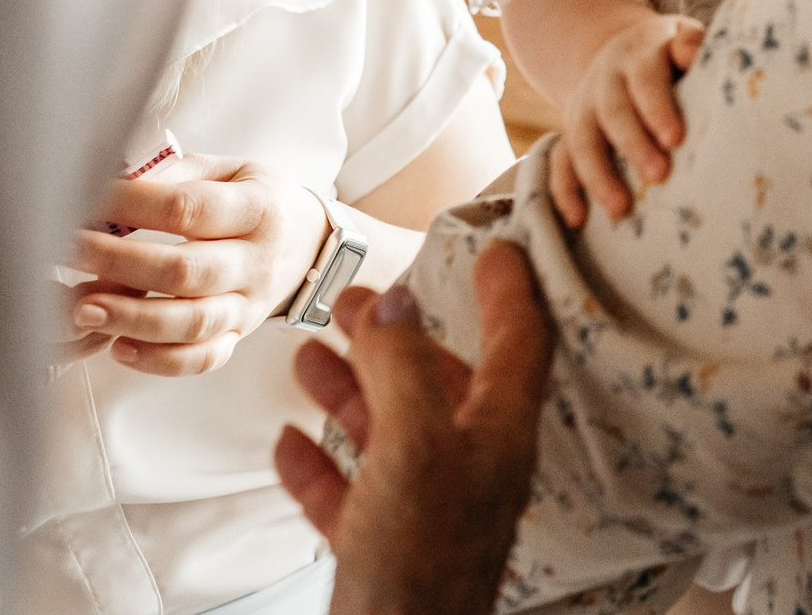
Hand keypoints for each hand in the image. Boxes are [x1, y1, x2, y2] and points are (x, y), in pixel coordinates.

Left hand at [70, 154, 331, 375]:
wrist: (309, 244)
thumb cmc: (256, 200)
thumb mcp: (227, 169)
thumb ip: (174, 174)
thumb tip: (115, 183)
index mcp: (258, 208)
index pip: (189, 209)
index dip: (133, 206)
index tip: (89, 201)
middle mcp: (257, 261)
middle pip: (186, 270)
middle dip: (120, 262)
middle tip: (69, 250)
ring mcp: (249, 304)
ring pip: (193, 322)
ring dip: (132, 317)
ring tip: (84, 308)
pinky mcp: (238, 336)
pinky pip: (202, 358)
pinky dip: (159, 360)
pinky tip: (119, 346)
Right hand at [274, 245, 551, 614]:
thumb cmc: (418, 566)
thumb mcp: (414, 449)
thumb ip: (404, 372)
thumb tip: (396, 307)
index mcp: (498, 436)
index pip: (522, 342)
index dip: (510, 291)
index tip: (497, 246)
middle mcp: (471, 469)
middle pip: (440, 382)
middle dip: (397, 337)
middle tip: (356, 298)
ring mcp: (429, 513)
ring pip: (391, 433)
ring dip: (351, 389)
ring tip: (310, 353)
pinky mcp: (385, 552)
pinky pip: (353, 496)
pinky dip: (321, 464)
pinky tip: (289, 443)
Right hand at [552, 14, 704, 226]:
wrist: (619, 52)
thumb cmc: (668, 54)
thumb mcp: (680, 36)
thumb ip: (692, 43)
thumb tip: (691, 53)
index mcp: (636, 55)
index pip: (645, 79)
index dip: (657, 108)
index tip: (675, 139)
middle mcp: (604, 80)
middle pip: (612, 112)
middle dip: (633, 145)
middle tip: (659, 176)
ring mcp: (582, 106)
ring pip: (581, 140)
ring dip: (598, 176)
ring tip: (621, 210)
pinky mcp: (569, 132)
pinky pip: (559, 161)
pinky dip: (564, 190)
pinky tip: (577, 219)